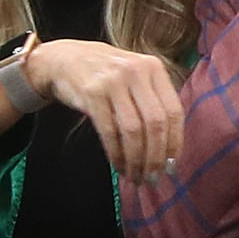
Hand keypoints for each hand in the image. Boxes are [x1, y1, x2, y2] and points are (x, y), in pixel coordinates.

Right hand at [24, 38, 182, 184]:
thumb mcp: (135, 76)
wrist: (63, 59)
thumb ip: (153, 102)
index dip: (175, 142)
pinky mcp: (92, 93)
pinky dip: (116, 154)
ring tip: (136, 176)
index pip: (173, 111)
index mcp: (154, 67)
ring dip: (136, 160)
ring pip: (133, 130)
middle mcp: (136, 71)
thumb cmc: (106, 75)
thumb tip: (168, 150)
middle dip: (156, 157)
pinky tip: (119, 166)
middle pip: (155, 123)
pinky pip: (109, 132)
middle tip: (153, 178)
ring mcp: (113, 81)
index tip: (171, 165)